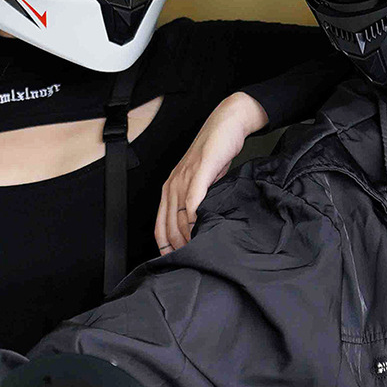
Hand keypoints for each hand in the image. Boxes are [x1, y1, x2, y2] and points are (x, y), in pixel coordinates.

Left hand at [155, 92, 266, 252]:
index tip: (176, 260)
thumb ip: (198, 201)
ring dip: (187, 238)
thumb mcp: (203, 181)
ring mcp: (183, 179)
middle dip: (177, 247)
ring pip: (178, 218)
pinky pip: (192, 202)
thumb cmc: (215, 153)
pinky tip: (200, 229)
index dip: (165, 246)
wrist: (225, 126)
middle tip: (190, 260)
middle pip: (167, 226)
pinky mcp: (198, 172)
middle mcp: (172, 185)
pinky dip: (194, 219)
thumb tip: (199, 226)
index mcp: (170, 188)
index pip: (160, 225)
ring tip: (198, 249)